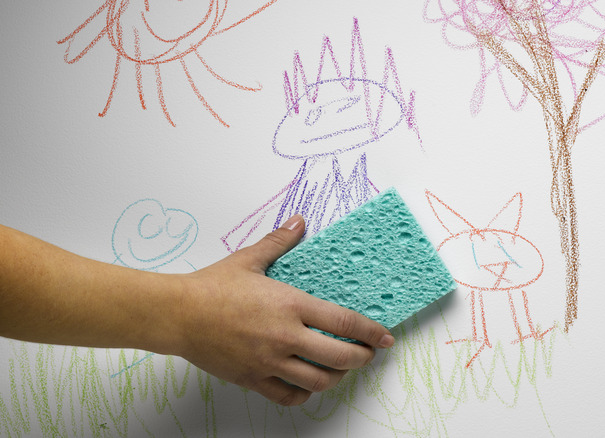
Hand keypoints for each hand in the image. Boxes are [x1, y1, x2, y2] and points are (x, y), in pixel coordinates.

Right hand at [176, 215, 394, 405]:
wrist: (176, 314)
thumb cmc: (212, 286)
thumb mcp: (250, 259)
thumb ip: (279, 241)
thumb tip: (299, 222)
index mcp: (290, 305)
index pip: (344, 322)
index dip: (371, 332)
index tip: (384, 336)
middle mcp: (285, 336)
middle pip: (340, 357)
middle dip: (362, 358)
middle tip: (368, 354)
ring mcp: (269, 361)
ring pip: (317, 381)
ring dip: (336, 377)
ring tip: (340, 369)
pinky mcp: (253, 378)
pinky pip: (288, 395)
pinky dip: (303, 394)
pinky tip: (307, 384)